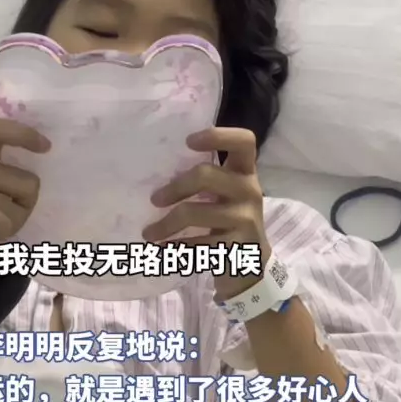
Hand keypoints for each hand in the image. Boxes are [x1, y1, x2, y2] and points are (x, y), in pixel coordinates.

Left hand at [142, 127, 270, 299]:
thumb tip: (155, 169)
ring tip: (148, 234)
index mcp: (244, 172)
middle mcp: (249, 191)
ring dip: (165, 224)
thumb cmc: (229, 219)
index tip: (189, 141)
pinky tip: (164, 249)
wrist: (252, 265)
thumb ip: (206, 178)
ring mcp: (246, 219)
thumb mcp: (225, 194)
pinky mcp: (238, 247)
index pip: (244, 141)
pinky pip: (197, 243)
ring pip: (193, 212)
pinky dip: (176, 247)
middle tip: (154, 200)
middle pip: (205, 175)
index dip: (218, 135)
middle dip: (174, 187)